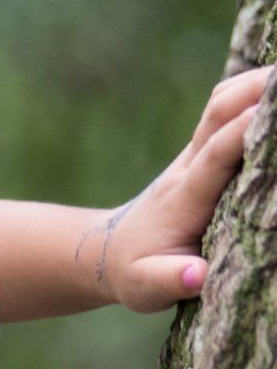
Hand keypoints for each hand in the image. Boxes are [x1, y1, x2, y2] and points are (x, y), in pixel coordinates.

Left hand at [87, 64, 273, 311]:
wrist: (108, 253)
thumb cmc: (134, 273)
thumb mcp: (145, 287)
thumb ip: (170, 281)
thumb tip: (196, 275)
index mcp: (183, 199)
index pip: (213, 158)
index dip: (239, 135)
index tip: (265, 113)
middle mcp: (187, 168)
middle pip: (217, 116)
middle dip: (253, 91)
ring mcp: (192, 156)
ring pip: (219, 105)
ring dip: (253, 83)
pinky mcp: (199, 152)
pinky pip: (223, 111)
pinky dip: (248, 90)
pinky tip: (272, 81)